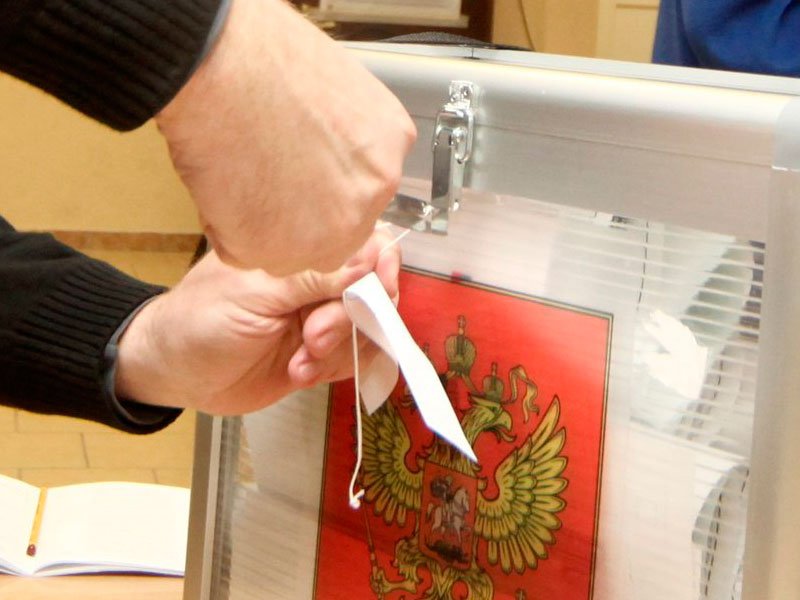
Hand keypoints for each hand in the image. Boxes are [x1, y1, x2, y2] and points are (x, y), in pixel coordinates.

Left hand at [114, 230, 400, 414]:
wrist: (174, 374)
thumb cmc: (199, 320)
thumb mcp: (255, 295)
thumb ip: (313, 279)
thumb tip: (369, 257)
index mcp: (302, 251)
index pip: (367, 244)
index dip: (380, 267)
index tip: (373, 293)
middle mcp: (319, 281)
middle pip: (376, 291)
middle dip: (350, 318)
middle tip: (313, 336)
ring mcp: (322, 318)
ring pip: (369, 330)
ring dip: (340, 350)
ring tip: (300, 361)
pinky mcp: (322, 354)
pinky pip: (355, 359)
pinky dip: (333, 370)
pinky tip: (298, 372)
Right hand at [156, 0, 415, 275]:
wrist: (220, 67)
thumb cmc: (267, 61)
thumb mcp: (344, 93)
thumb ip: (351, 142)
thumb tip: (336, 158)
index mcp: (389, 154)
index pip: (364, 195)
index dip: (327, 188)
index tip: (304, 176)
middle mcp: (367, 200)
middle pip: (335, 231)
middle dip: (303, 215)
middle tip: (268, 176)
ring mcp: (323, 234)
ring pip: (291, 249)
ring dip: (266, 225)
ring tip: (242, 174)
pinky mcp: (271, 254)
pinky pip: (246, 253)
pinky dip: (229, 229)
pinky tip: (223, 186)